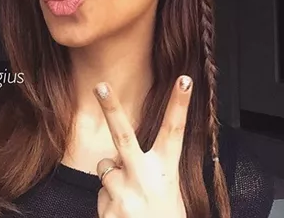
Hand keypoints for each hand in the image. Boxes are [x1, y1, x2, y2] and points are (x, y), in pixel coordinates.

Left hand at [94, 75, 192, 217]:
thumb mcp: (166, 190)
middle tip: (100, 85)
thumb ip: (145, 168)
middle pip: (123, 136)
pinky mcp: (109, 210)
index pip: (175, 131)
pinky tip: (122, 215)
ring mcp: (126, 194)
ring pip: (106, 169)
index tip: (183, 79)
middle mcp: (145, 178)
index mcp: (166, 171)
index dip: (179, 104)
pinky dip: (108, 199)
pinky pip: (100, 191)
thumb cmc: (162, 216)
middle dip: (111, 108)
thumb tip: (112, 157)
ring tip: (128, 201)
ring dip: (112, 179)